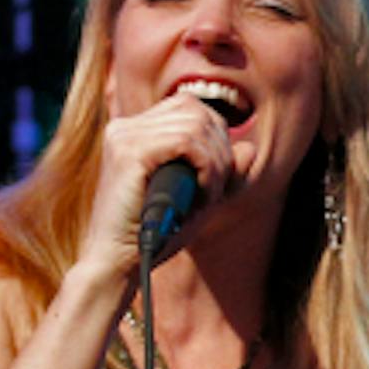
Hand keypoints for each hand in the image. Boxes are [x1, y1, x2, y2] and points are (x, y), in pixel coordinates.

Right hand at [83, 92, 234, 284]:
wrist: (119, 262)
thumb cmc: (157, 234)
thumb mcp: (200, 198)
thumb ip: (224, 173)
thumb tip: (249, 148)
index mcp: (136, 131)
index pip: (190, 107)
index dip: (217, 138)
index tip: (215, 177)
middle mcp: (127, 127)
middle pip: (197, 111)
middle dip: (221, 152)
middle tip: (214, 190)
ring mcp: (124, 136)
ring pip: (196, 125)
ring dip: (216, 164)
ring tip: (207, 197)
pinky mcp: (129, 151)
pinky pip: (187, 142)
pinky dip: (207, 169)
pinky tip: (202, 195)